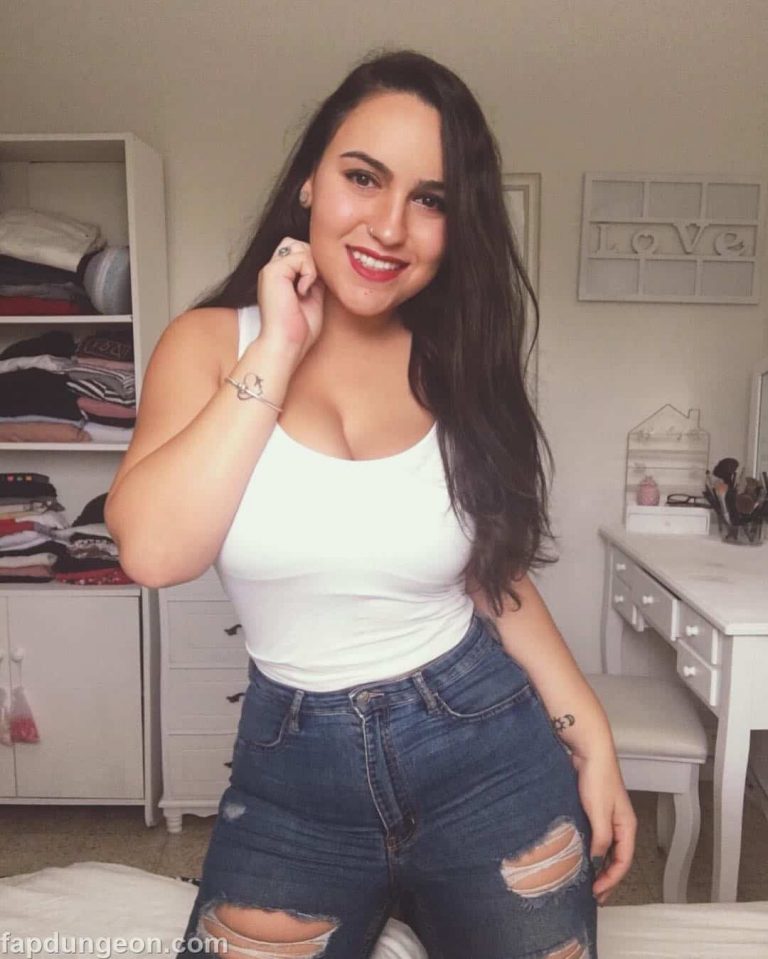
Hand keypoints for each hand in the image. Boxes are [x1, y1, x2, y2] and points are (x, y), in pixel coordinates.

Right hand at [257, 237, 324, 368]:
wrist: (285, 344)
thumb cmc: (298, 331)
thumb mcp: (313, 299)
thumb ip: (315, 281)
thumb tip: (324, 267)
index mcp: (280, 278)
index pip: (298, 252)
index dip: (313, 264)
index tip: (318, 286)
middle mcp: (273, 271)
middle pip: (298, 244)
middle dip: (312, 260)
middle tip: (314, 285)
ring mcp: (271, 269)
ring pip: (301, 247)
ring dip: (312, 267)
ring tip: (307, 289)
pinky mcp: (272, 271)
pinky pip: (301, 257)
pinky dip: (309, 273)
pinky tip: (302, 291)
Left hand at [570, 750, 636, 904]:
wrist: (589, 750)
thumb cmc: (597, 777)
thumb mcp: (599, 812)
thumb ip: (601, 838)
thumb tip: (597, 860)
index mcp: (627, 826)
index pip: (624, 861)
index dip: (611, 879)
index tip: (597, 892)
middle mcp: (620, 824)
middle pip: (617, 857)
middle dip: (607, 877)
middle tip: (594, 895)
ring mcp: (608, 816)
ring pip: (606, 848)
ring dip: (599, 865)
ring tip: (587, 880)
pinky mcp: (594, 809)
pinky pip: (596, 836)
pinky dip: (591, 849)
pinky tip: (580, 854)